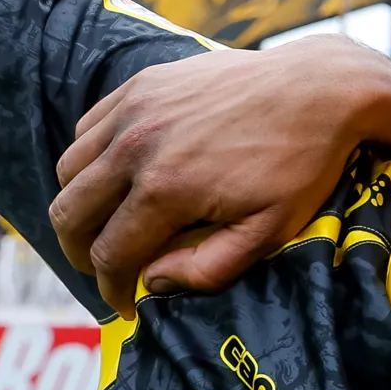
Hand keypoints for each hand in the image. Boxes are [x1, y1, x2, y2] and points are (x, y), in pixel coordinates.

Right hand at [52, 38, 390, 312]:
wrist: (321, 88)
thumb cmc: (301, 162)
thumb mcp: (271, 229)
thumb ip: (208, 267)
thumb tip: (151, 281)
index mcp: (165, 188)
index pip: (109, 254)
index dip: (110, 289)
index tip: (122, 304)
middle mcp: (136, 146)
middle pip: (70, 214)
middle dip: (79, 253)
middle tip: (102, 270)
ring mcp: (133, 109)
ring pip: (70, 171)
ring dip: (80, 206)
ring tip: (107, 226)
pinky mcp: (140, 85)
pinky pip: (87, 130)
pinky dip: (90, 160)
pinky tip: (119, 177)